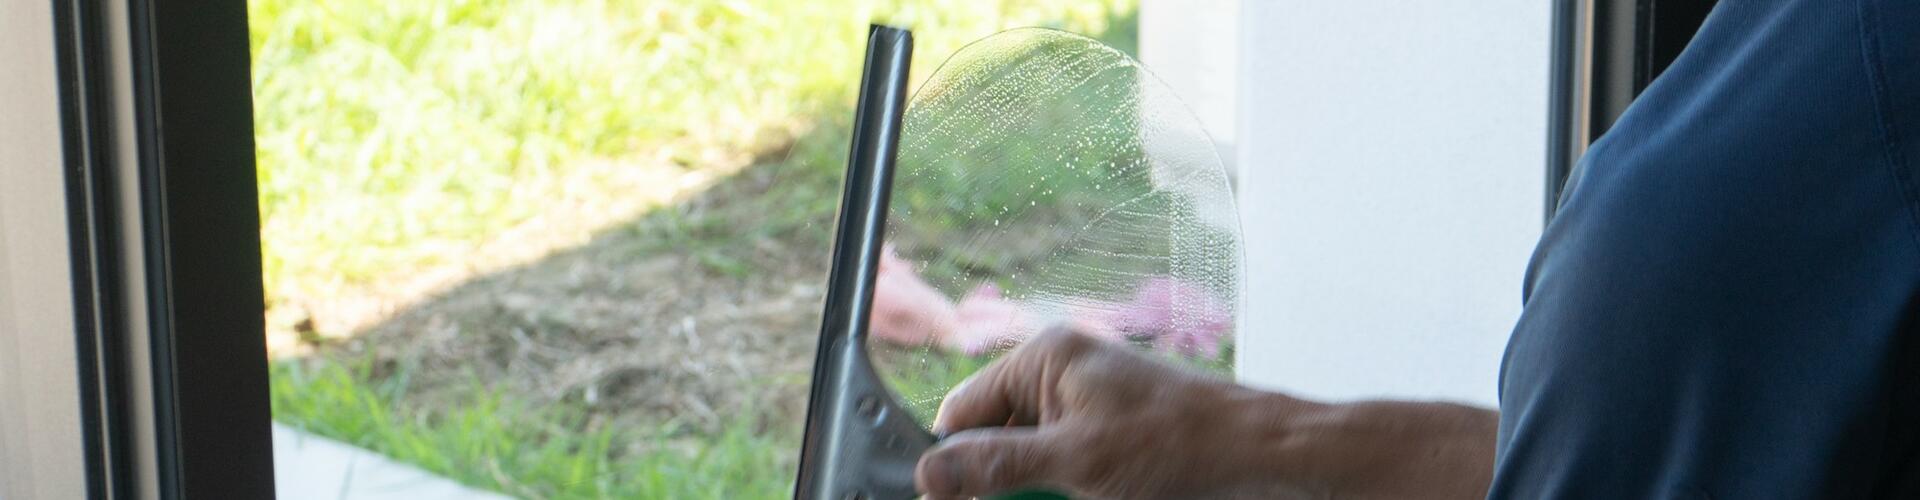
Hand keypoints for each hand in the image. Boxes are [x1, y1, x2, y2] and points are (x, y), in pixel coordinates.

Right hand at [915, 326, 1498, 499]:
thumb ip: (996, 466)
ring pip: (1033, 468)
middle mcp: (1062, 379)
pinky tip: (1102, 498)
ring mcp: (1089, 412)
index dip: (954, 462)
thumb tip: (928, 474)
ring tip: (1086, 496)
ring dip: (1043, 495)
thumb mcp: (1076, 461)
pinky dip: (1072, 494)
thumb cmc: (1181, 443)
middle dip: (1006, 485)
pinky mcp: (1112, 444)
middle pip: (996, 444)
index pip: (962, 413)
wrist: (1262, 456)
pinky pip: (1068, 476)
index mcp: (1045, 360)